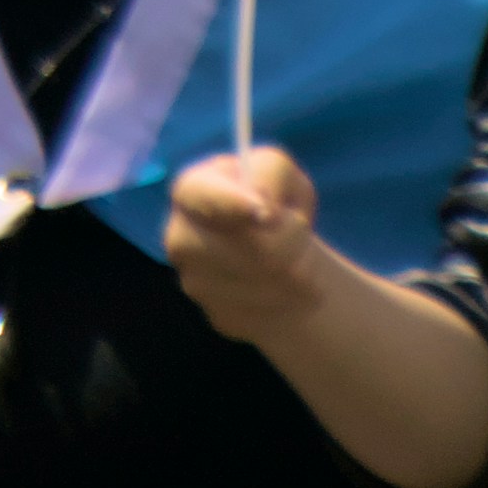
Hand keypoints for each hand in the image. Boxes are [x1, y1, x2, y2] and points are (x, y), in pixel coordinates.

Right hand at [161, 142, 327, 349]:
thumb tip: (263, 209)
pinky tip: (292, 288)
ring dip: (298, 273)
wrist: (277, 253)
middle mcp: (181, 237)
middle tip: (306, 233)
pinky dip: (290, 301)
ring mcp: (195, 282)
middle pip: (244, 246)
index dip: (234, 204)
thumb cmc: (275, 202)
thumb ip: (271, 174)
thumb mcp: (281, 172)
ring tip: (305, 261)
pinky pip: (265, 312)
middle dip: (289, 240)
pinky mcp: (217, 316)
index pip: (202, 197)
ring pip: (262, 283)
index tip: (267, 214)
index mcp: (192, 189)